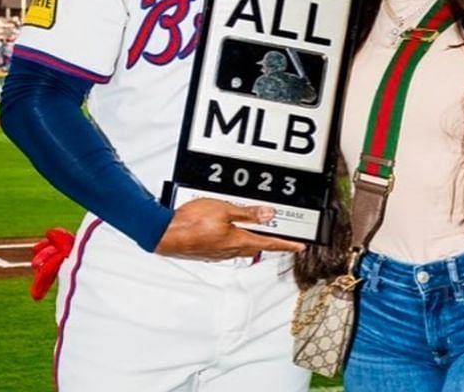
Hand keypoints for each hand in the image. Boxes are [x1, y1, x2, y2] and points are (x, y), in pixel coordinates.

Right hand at [155, 198, 305, 259]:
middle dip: (270, 241)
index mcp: (238, 240)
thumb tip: (270, 215)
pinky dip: (234, 240)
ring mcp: (217, 253)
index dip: (288, 244)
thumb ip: (248, 213)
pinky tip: (229, 232)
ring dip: (251, 240)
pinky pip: (226, 247)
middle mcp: (229, 250)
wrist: (163, 233)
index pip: (270, 243)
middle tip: (280, 235)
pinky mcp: (206, 251)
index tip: (300, 246)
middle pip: (257, 246)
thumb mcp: (225, 210)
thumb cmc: (190, 222)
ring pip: (241, 247)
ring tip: (256, 229)